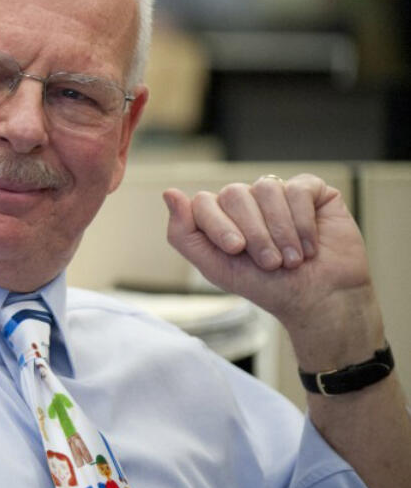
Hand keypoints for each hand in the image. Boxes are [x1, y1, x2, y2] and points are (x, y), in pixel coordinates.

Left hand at [163, 174, 379, 361]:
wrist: (318, 299)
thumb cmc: (267, 286)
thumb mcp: (215, 267)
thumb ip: (184, 234)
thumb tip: (169, 193)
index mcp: (219, 216)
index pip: (203, 202)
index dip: (218, 226)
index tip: (236, 250)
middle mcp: (246, 200)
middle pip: (234, 193)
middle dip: (253, 233)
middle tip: (270, 263)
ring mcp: (278, 193)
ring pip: (266, 189)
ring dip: (280, 230)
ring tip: (292, 259)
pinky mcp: (311, 190)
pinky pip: (298, 189)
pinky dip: (303, 221)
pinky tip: (310, 245)